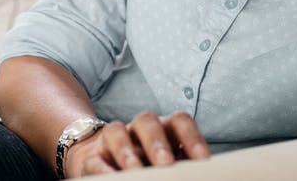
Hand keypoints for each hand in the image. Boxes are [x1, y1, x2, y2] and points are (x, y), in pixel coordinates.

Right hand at [63, 112, 209, 176]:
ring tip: (135, 170)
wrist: (106, 165)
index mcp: (163, 129)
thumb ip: (184, 167)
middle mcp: (137, 129)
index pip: (179, 121)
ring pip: (116, 132)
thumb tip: (205, 175)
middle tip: (165, 164)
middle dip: (156, 141)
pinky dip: (102, 169)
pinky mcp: (91, 157)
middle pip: (146, 121)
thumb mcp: (168, 164)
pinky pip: (94, 159)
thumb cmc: (150, 165)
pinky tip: (112, 177)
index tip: (202, 160)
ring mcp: (112, 140)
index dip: (191, 137)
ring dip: (126, 151)